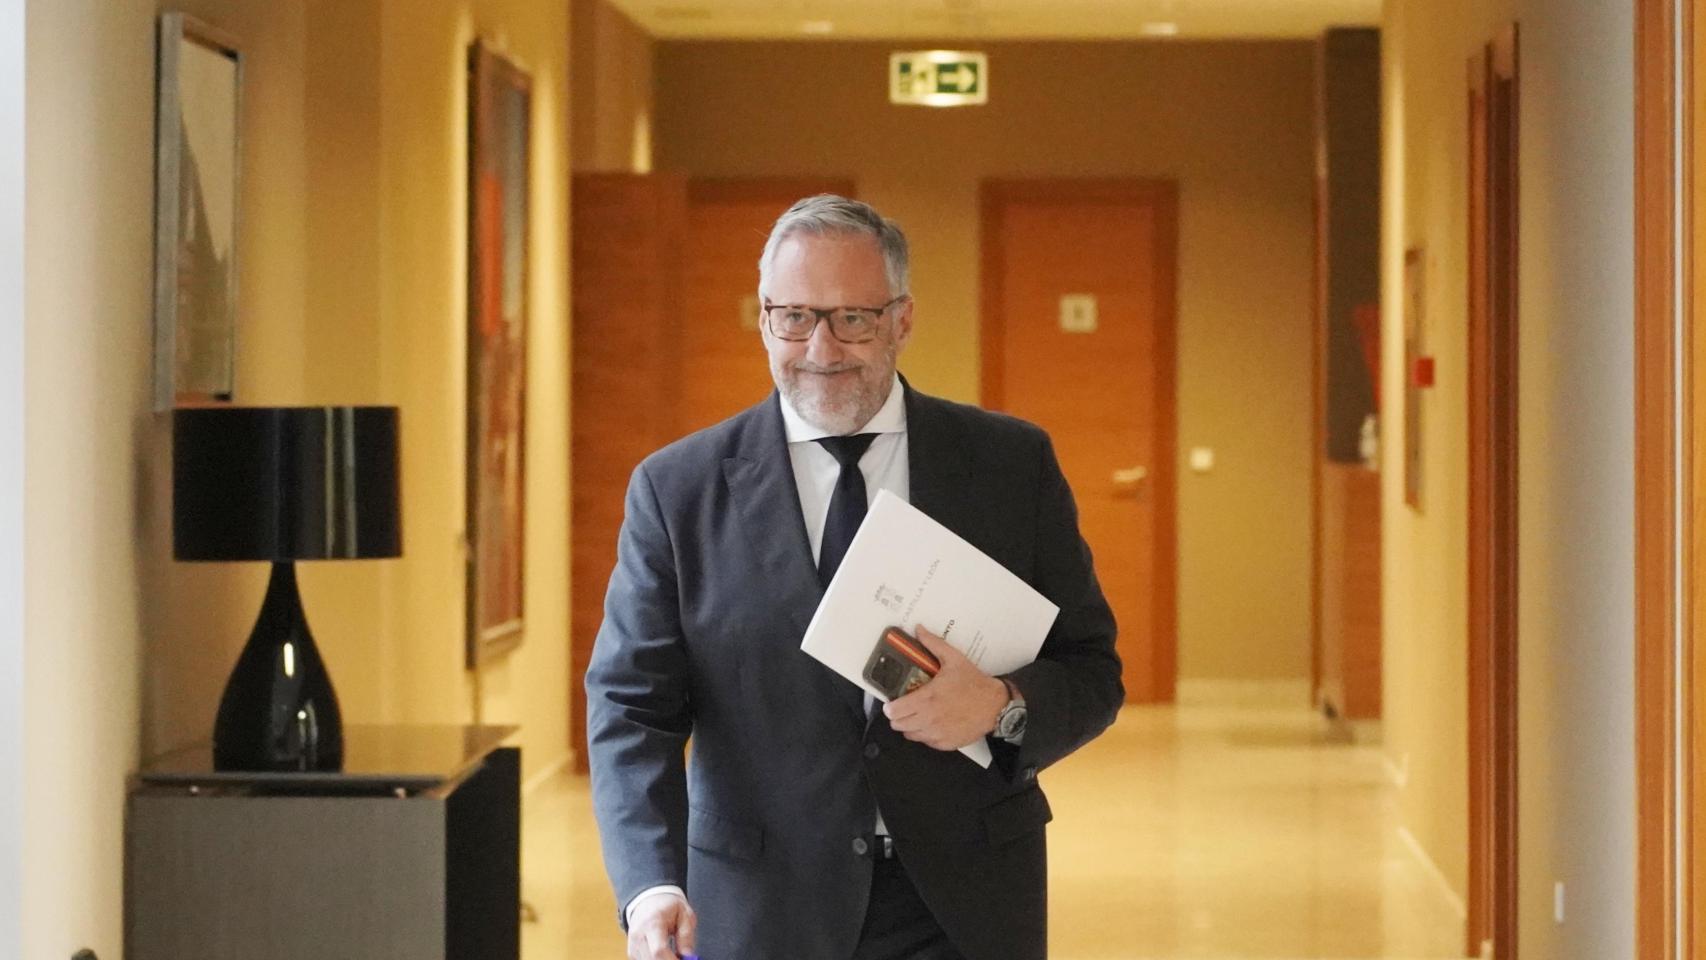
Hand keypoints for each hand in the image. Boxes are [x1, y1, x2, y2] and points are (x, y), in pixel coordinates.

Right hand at [628, 892, 696, 959]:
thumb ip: (686, 935)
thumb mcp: (684, 914)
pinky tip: (665, 954)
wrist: (649, 900)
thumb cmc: (667, 906)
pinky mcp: (632, 953)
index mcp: (652, 923)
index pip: (658, 950)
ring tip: (674, 953)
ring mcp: (633, 945)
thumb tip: (688, 956)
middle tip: (682, 957)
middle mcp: (638, 936)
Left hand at [882, 625, 1008, 750]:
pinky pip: (926, 742)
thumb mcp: (954, 659)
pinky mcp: (945, 743)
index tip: (893, 702)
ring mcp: (937, 733)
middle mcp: (929, 718)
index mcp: (927, 698)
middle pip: (898, 725)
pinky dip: (925, 734)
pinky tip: (932, 723)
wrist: (995, 705)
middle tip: (904, 707)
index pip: (894, 711)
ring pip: (910, 735)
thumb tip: (919, 630)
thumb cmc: (975, 684)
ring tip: (917, 715)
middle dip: (898, 716)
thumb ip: (933, 644)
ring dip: (910, 725)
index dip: (890, 706)